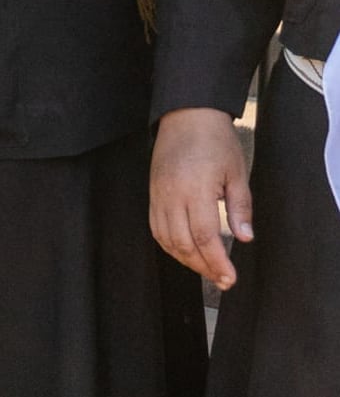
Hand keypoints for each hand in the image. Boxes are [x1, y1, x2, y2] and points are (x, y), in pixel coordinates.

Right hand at [150, 106, 254, 290]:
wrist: (186, 116)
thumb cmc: (215, 141)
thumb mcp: (238, 173)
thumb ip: (240, 208)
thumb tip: (244, 238)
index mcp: (195, 190)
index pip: (205, 236)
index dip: (217, 262)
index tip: (230, 278)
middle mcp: (172, 195)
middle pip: (183, 243)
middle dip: (203, 266)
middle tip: (222, 280)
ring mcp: (158, 195)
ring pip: (166, 240)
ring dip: (186, 259)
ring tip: (206, 269)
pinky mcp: (152, 194)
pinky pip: (156, 228)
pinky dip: (169, 246)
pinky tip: (185, 252)